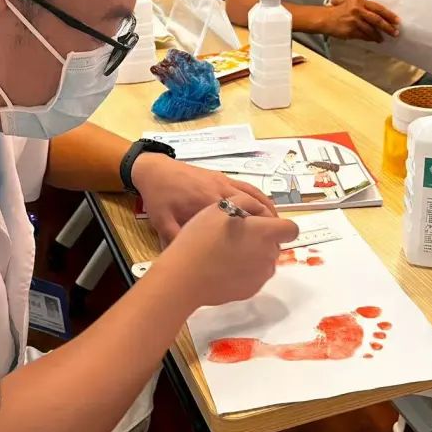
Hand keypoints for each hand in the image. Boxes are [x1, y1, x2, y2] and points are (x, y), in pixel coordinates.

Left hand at [133, 154, 276, 245]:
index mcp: (208, 202)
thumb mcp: (163, 222)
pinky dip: (259, 197)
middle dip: (268, 221)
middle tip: (277, 238)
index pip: (240, 215)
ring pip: (254, 193)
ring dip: (268, 208)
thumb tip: (188, 261)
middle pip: (253, 203)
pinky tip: (265, 207)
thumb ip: (176, 240)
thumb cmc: (159, 197)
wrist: (153, 170)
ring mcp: (223, 181)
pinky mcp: (221, 176)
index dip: (256, 229)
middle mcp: (220, 190)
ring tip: (277, 225)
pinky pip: (246, 186)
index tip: (266, 245)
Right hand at [152, 193, 299, 306]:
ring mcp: (261, 276)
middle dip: (261, 238)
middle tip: (235, 235)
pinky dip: (244, 272)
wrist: (185, 276)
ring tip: (226, 252)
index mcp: (265, 233)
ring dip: (253, 255)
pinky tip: (223, 267)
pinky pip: (253, 276)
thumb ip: (246, 202)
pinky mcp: (251, 291)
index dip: (278, 224)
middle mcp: (269, 255)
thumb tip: (258, 210)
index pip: (291, 228)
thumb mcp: (220, 207)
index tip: (260, 224)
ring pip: (264, 261)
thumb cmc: (200, 239)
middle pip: (274, 244)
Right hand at [326, 0, 399, 40]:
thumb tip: (377, 10)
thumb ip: (362, 3)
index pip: (378, 8)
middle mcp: (358, 10)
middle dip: (388, 27)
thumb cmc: (338, 11)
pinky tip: (374, 40)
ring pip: (371, 30)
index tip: (397, 21)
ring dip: (379, 35)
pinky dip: (370, 39)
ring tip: (383, 39)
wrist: (324, 19)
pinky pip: (363, 36)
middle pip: (377, 20)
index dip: (389, 15)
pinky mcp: (350, 30)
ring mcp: (354, 21)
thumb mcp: (350, 1)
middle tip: (395, 32)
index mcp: (360, 1)